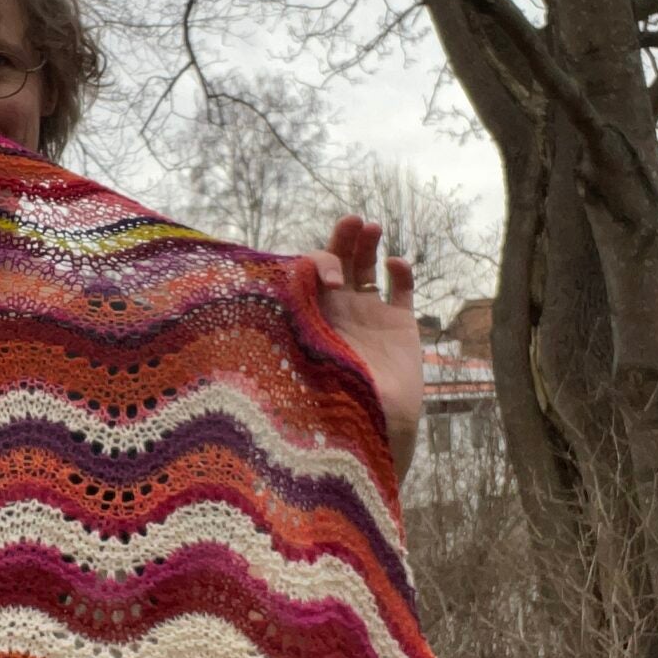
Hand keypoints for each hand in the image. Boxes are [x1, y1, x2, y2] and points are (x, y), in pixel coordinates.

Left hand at [305, 214, 422, 480]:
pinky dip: (400, 273)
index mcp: (312, 320)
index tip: (330, 279)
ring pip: (367, 269)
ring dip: (368, 245)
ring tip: (372, 228)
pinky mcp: (401, 326)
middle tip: (351, 222)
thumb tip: (256, 316)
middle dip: (342, 241)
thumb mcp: (304, 370)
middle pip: (338, 264)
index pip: (311, 276)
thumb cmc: (333, 408)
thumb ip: (291, 340)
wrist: (375, 435)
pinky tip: (397, 264)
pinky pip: (401, 291)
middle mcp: (338, 314)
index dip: (320, 266)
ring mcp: (370, 317)